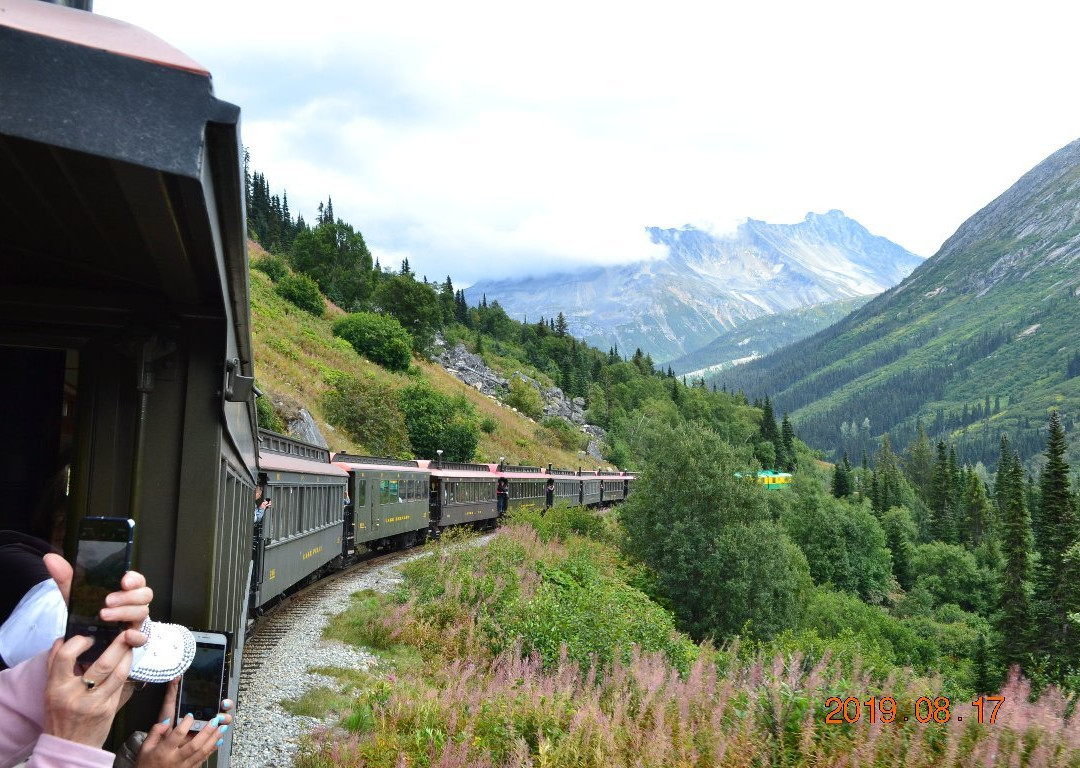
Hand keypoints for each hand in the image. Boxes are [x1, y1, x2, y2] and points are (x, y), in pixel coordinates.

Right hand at [42, 633, 133, 747]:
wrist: (70, 745)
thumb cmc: (60, 714)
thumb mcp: (50, 690)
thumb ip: (56, 665)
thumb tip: (64, 638)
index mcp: (56, 688)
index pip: (65, 656)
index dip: (79, 642)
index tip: (88, 638)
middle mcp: (76, 695)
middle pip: (103, 663)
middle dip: (119, 644)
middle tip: (125, 632)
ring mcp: (95, 703)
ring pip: (118, 672)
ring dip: (128, 654)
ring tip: (130, 644)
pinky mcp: (109, 709)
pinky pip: (121, 684)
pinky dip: (125, 669)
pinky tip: (127, 661)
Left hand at [45, 553, 152, 640]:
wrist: (86, 637)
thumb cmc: (88, 611)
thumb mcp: (77, 595)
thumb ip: (66, 577)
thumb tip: (50, 558)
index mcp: (126, 589)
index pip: (138, 580)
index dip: (134, 579)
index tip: (123, 582)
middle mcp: (135, 603)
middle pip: (145, 595)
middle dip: (128, 597)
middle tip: (107, 600)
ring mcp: (135, 620)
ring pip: (143, 613)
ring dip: (125, 613)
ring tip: (104, 616)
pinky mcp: (132, 638)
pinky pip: (143, 638)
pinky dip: (137, 636)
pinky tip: (126, 634)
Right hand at [136, 679, 233, 767]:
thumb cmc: (146, 764)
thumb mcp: (145, 747)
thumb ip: (155, 732)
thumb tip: (168, 720)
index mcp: (163, 752)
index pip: (177, 735)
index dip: (185, 724)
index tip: (191, 715)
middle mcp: (175, 760)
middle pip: (194, 745)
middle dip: (207, 732)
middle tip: (215, 720)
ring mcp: (183, 767)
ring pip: (201, 753)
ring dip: (213, 740)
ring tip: (222, 729)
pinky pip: (202, 760)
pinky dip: (211, 750)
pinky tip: (218, 741)